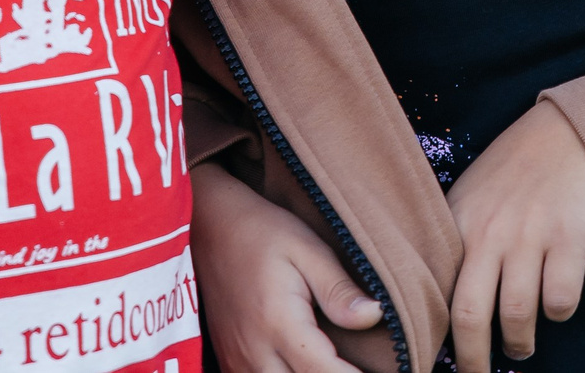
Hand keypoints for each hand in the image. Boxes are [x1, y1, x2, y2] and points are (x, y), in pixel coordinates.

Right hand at [191, 160, 382, 372]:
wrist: (209, 226)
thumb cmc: (263, 232)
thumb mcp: (307, 248)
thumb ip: (338, 289)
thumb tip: (374, 316)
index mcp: (278, 322)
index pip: (322, 372)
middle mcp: (254, 351)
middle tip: (362, 365)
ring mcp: (238, 359)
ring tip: (337, 362)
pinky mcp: (230, 360)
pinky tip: (305, 366)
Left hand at [445, 101, 584, 372]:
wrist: (566, 137)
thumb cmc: (510, 178)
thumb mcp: (468, 200)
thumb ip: (452, 245)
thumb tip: (433, 305)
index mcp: (458, 225)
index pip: (435, 292)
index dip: (433, 334)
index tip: (433, 358)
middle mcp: (490, 232)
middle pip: (469, 314)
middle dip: (472, 359)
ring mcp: (531, 234)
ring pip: (516, 314)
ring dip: (519, 342)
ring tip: (521, 346)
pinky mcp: (571, 236)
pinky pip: (561, 298)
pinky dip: (558, 313)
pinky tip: (555, 308)